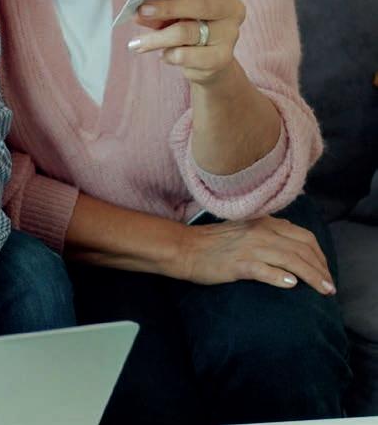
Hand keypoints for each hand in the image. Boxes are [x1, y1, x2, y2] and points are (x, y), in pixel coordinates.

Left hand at [128, 0, 245, 85]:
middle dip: (166, 8)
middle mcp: (231, 7)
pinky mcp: (224, 56)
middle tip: (140, 11)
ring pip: (188, 32)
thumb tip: (137, 13)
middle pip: (199, 4)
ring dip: (158, 38)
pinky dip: (171, 55)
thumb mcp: (172, 15)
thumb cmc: (189, 27)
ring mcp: (230, 33)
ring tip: (137, 44)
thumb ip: (157, 12)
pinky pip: (189, 55)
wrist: (209, 62)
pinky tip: (163, 55)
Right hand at [177, 215, 335, 295]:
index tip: (324, 271)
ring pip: (290, 259)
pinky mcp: (237, 263)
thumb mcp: (244, 231)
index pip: (304, 236)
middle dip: (321, 269)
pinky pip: (264, 269)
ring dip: (311, 276)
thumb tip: (292, 249)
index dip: (320, 255)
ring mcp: (249, 247)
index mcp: (263, 222)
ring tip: (322, 290)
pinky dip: (280, 277)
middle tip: (329, 287)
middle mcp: (260, 231)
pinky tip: (291, 285)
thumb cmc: (212, 243)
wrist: (183, 248)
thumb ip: (268, 234)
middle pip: (302, 249)